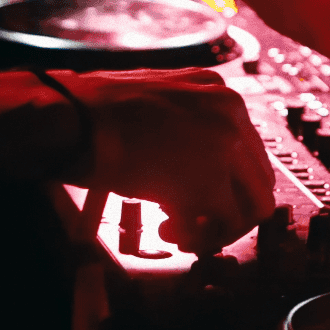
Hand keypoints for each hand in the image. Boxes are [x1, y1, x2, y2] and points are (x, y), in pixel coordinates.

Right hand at [55, 68, 275, 254]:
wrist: (70, 117)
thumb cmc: (95, 113)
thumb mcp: (156, 107)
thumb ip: (188, 133)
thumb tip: (199, 173)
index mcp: (219, 92)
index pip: (248, 150)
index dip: (226, 185)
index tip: (201, 200)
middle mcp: (231, 112)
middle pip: (258, 180)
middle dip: (229, 212)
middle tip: (195, 225)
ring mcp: (225, 144)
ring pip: (253, 206)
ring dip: (219, 228)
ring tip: (179, 232)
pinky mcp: (209, 180)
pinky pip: (223, 223)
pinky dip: (200, 237)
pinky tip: (167, 230)